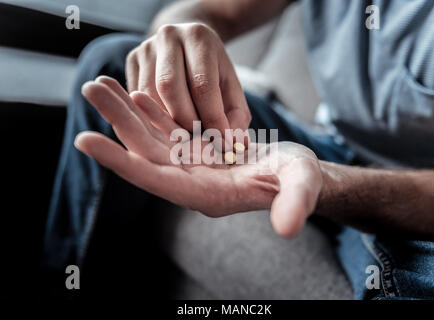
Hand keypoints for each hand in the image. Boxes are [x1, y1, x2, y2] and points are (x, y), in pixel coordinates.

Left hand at [75, 76, 322, 237]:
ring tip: (101, 84)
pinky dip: (150, 112)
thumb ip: (295, 204)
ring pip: (150, 138)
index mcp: (206, 194)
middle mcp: (190, 181)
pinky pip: (166, 131)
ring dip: (126, 112)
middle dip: (116, 122)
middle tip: (90, 88)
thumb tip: (288, 227)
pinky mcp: (196, 150)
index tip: (86, 141)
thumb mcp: (301, 187)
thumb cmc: (298, 180)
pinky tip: (135, 92)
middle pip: (144, 152)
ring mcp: (191, 165)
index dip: (122, 162)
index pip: (156, 180)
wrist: (294, 174)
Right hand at [125, 23, 250, 145]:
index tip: (221, 141)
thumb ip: (236, 114)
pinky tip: (168, 127)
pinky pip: (138, 99)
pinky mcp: (132, 62)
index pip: (202, 84)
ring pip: (149, 95)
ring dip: (166, 123)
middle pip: (170, 87)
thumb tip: (234, 142)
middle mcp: (169, 37)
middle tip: (199, 142)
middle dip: (185, 121)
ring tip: (184, 137)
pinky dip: (153, 118)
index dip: (212, 118)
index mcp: (199, 38)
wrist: (188, 44)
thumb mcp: (231, 87)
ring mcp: (146, 48)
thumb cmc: (213, 71)